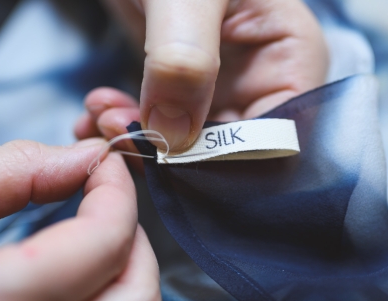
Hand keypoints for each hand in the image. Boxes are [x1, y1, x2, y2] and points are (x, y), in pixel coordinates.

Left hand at [75, 0, 327, 153]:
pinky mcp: (180, 83)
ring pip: (188, 145)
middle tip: (119, 133)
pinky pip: (160, 126)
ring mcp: (220, 82)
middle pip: (230, 150)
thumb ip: (183, 60)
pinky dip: (127, 128)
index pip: (277, 137)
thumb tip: (172, 140)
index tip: (167, 158)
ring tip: (100, 116)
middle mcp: (262, 76)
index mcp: (290, 53)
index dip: (225, 160)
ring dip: (141, 141)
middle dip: (172, 154)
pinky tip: (96, 115)